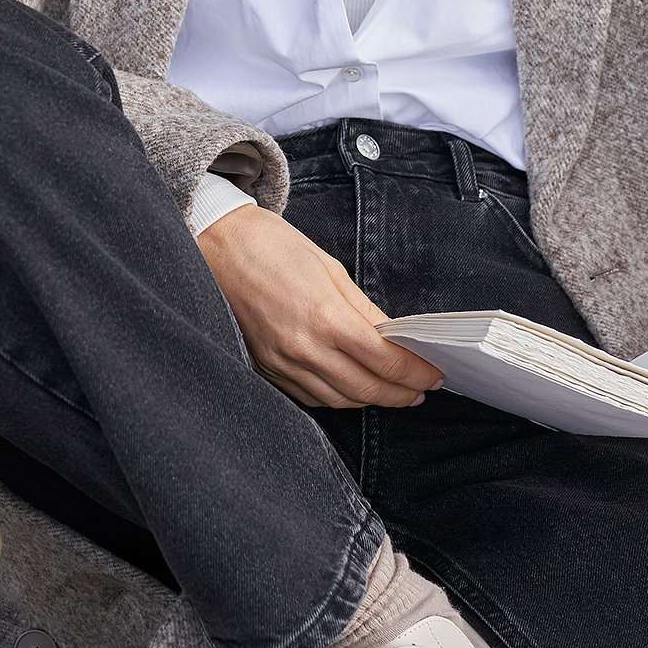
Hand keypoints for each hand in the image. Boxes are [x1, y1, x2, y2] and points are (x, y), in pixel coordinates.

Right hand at [195, 204, 443, 409]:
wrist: (215, 246)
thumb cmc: (271, 246)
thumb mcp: (330, 268)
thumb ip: (364, 310)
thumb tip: (392, 336)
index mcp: (325, 318)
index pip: (384, 360)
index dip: (415, 372)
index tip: (432, 374)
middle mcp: (303, 349)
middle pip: (365, 389)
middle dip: (400, 394)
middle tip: (420, 390)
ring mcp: (281, 364)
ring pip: (338, 400)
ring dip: (370, 400)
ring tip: (393, 392)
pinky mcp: (265, 369)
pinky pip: (309, 397)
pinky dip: (337, 398)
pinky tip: (352, 388)